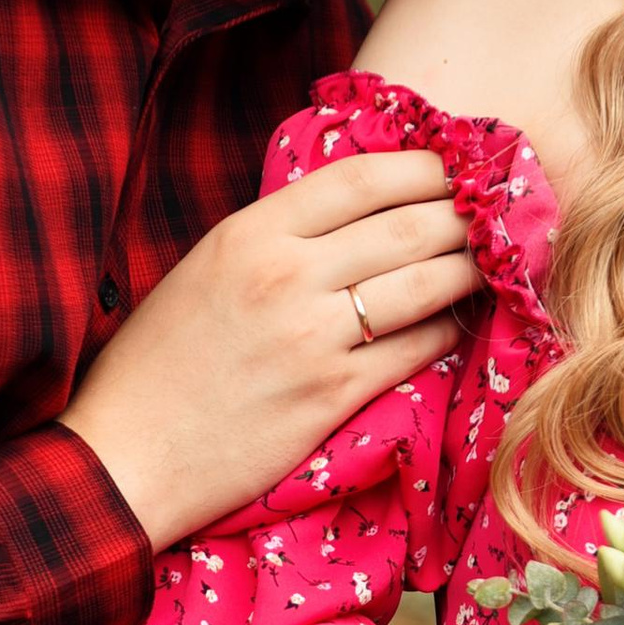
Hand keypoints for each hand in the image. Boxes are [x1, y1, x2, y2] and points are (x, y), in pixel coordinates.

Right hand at [62, 149, 479, 547]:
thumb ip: (275, 238)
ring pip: (426, 282)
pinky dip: (447, 329)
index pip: (362, 177)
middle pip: (409, 224)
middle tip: (499, 211)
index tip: (459, 165)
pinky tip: (457, 322)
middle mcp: (285, 275)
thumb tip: (355, 214)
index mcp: (249, 233)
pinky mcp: (332, 396)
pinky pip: (417, 348)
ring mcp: (313, 337)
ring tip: (496, 260)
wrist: (124, 459)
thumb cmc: (156, 366)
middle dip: (466, 213)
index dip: (426, 165)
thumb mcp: (204, 271)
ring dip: (472, 267)